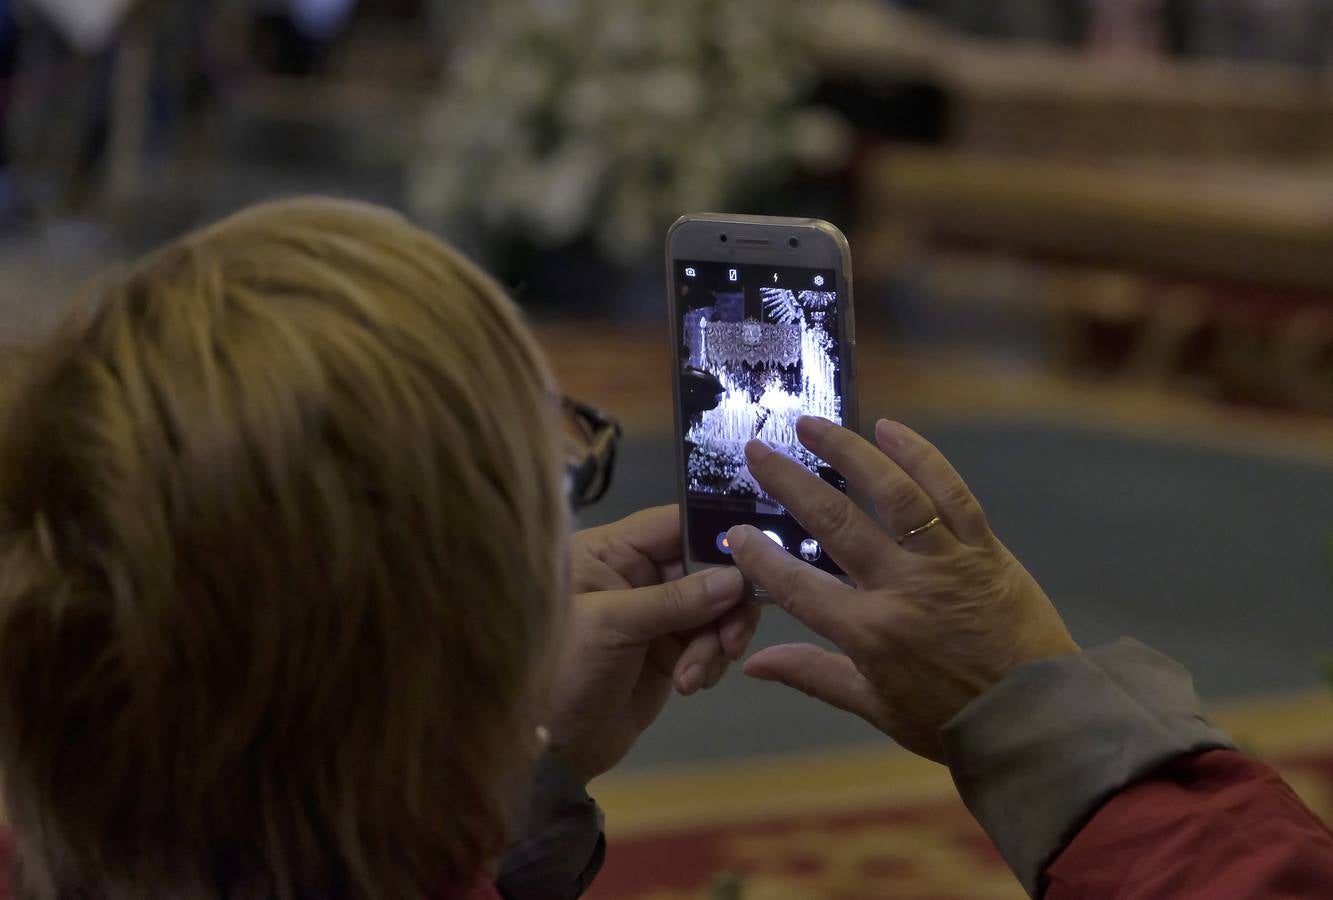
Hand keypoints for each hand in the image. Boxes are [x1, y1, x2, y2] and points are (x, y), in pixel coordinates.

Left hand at [543, 506, 759, 783]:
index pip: (675, 524)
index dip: (716, 536)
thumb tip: (736, 578)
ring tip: (693, 676)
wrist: (551, 747)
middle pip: (706, 568)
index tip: (754, 560)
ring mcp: (654, 614)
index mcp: (611, 551)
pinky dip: (709, 662)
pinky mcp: (668, 650)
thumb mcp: (613, 625)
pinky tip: (689, 684)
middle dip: (725, 605)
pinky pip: (709, 642)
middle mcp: (636, 575)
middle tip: (730, 641)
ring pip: (715, 609)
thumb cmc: (563, 669)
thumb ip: (676, 599)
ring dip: (715, 642)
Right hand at [728, 417, 1077, 761]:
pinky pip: (950, 492)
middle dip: (789, 483)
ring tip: (813, 425)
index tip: (733, 530)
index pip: (798, 586)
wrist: (1039, 718)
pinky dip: (920, 456)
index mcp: (870, 634)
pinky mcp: (983, 548)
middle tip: (758, 452)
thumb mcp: (878, 707)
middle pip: (835, 523)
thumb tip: (754, 664)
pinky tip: (889, 430)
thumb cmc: (953, 721)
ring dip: (849, 452)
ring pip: (892, 493)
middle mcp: (903, 589)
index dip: (760, 556)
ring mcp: (945, 562)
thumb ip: (814, 675)